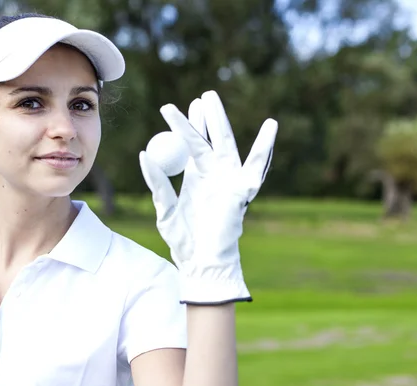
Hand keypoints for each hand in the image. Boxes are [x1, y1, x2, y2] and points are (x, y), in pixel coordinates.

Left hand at [139, 91, 277, 304]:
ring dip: (218, 121)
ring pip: (225, 143)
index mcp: (196, 176)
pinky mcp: (242, 189)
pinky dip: (264, 145)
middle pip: (209, 138)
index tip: (172, 106)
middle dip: (205, 116)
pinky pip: (256, 165)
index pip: (190, 144)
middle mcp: (214, 173)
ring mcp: (229, 179)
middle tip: (201, 94)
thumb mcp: (164, 207)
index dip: (184, 125)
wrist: (200, 260)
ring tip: (211, 98)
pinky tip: (271, 125)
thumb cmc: (183, 238)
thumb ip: (157, 181)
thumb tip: (145, 153)